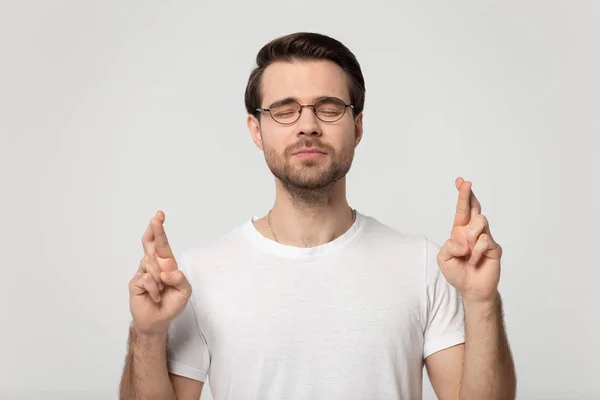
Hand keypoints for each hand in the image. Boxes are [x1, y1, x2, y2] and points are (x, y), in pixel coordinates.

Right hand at [128, 211, 191, 335]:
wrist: (157, 321)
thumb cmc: (171, 304)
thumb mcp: (184, 292)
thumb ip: (180, 280)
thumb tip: (167, 272)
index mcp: (166, 265)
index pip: (162, 244)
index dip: (160, 230)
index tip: (159, 216)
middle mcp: (154, 266)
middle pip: (150, 244)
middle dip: (154, 231)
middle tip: (156, 219)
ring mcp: (143, 273)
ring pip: (151, 264)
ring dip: (159, 280)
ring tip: (161, 291)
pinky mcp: (135, 283)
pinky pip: (146, 279)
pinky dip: (154, 290)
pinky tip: (154, 296)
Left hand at [437, 178, 502, 303]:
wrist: (471, 290)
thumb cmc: (457, 272)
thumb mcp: (444, 259)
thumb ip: (448, 246)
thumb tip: (462, 239)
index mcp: (460, 231)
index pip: (462, 210)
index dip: (462, 195)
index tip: (460, 181)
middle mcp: (473, 232)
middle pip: (474, 208)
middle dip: (468, 194)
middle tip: (466, 183)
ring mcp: (485, 238)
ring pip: (479, 222)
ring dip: (470, 237)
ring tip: (468, 253)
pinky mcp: (494, 247)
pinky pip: (484, 241)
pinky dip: (476, 252)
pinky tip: (476, 261)